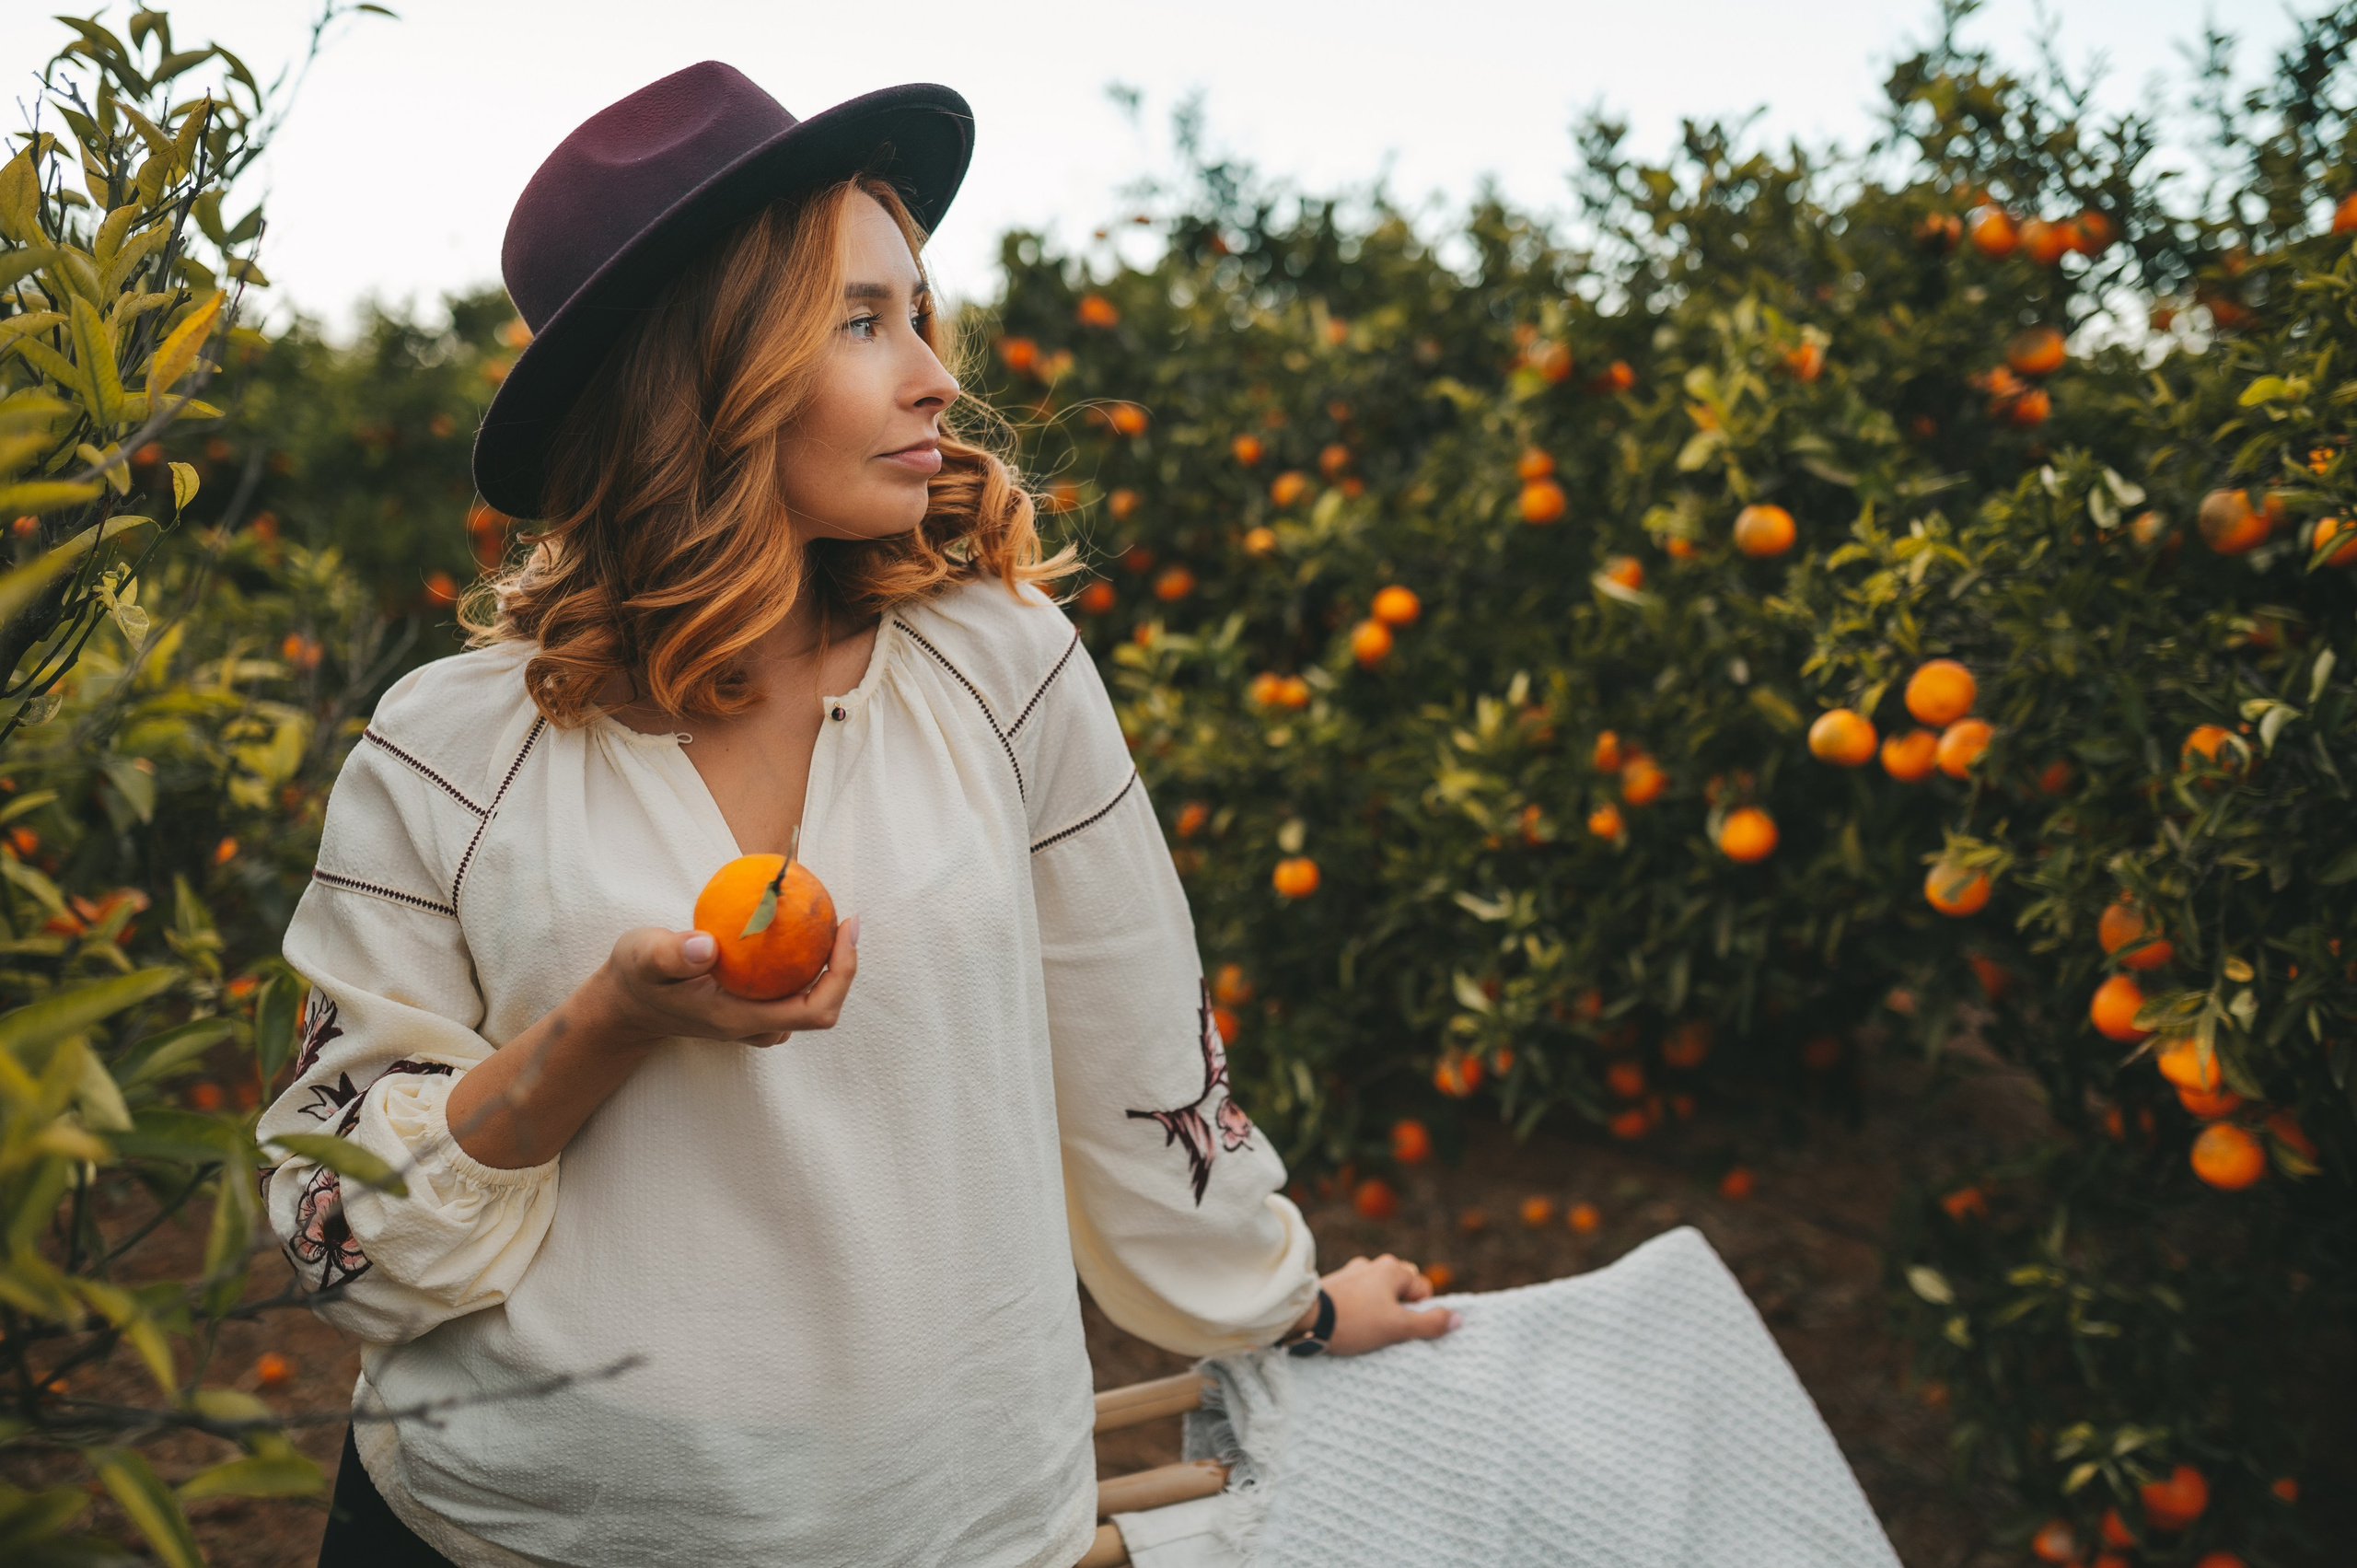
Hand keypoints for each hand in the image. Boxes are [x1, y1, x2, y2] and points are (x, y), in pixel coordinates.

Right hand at [599, 916, 860, 1047]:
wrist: (623, 1007)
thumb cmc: (634, 979)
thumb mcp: (642, 958)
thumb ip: (671, 954)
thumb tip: (708, 946)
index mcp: (738, 1019)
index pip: (811, 1011)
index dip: (841, 974)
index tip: (845, 928)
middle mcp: (752, 1026)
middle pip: (820, 1011)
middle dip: (843, 969)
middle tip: (844, 921)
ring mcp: (751, 1023)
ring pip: (807, 1005)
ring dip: (827, 970)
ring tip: (828, 925)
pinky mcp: (747, 1011)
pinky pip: (789, 994)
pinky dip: (803, 967)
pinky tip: (797, 933)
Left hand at [1300, 1254, 1459, 1355]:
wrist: (1304, 1319)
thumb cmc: (1354, 1321)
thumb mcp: (1397, 1327)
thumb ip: (1431, 1323)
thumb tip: (1458, 1318)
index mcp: (1393, 1268)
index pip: (1423, 1290)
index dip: (1418, 1312)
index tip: (1401, 1327)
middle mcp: (1374, 1264)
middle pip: (1402, 1289)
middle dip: (1399, 1309)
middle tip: (1385, 1329)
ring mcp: (1353, 1273)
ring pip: (1380, 1293)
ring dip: (1379, 1310)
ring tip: (1366, 1330)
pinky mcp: (1336, 1285)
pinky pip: (1360, 1297)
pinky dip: (1360, 1309)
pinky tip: (1351, 1325)